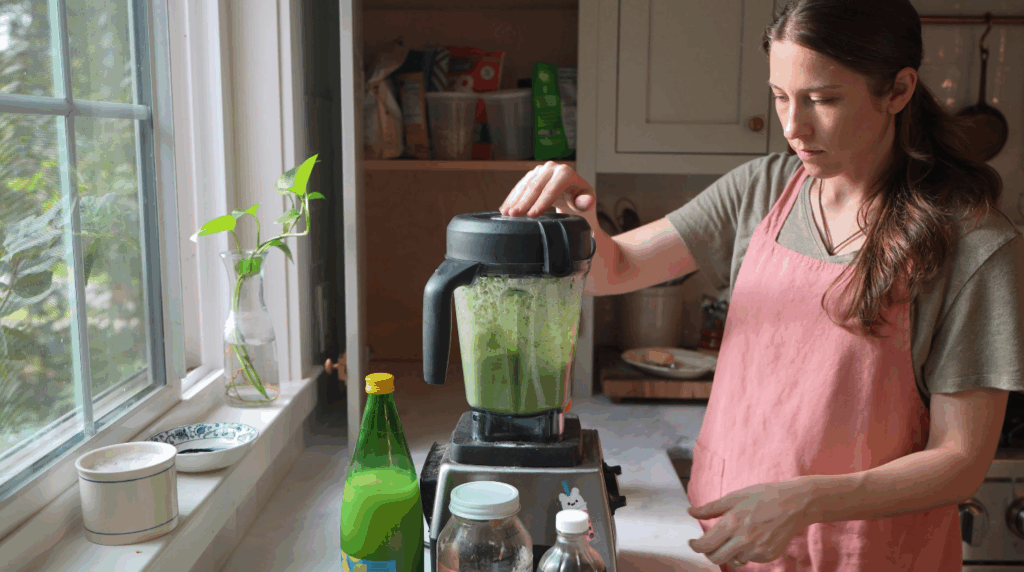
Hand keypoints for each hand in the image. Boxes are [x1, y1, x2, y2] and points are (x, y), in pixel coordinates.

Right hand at [499, 161, 595, 217]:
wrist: (572, 193)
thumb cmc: (580, 198)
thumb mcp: (587, 201)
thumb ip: (586, 201)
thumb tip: (585, 202)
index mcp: (566, 173)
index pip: (551, 189)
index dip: (541, 202)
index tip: (532, 215)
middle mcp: (552, 168)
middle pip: (535, 187)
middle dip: (523, 202)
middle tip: (514, 215)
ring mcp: (540, 170)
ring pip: (525, 186)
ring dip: (514, 200)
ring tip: (506, 213)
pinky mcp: (532, 175)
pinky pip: (520, 186)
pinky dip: (512, 198)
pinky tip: (504, 207)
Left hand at [687, 479, 815, 566]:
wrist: (795, 504)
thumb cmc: (764, 496)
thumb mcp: (735, 497)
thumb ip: (711, 508)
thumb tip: (691, 512)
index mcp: (733, 523)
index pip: (706, 544)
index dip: (695, 545)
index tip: (692, 542)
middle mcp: (744, 540)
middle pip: (716, 558)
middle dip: (709, 552)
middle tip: (709, 543)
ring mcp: (757, 550)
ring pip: (733, 560)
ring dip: (729, 552)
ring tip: (737, 535)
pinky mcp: (768, 556)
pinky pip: (750, 559)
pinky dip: (746, 552)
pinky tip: (753, 537)